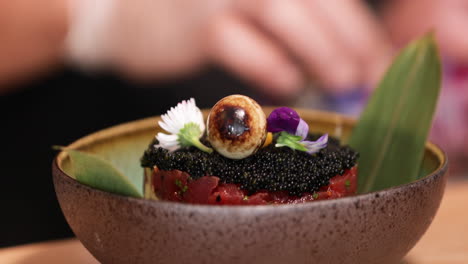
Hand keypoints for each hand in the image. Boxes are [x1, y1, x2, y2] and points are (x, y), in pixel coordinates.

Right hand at [68, 0, 391, 97]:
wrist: (129, 15)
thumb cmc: (202, 12)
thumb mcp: (250, 4)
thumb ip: (297, 20)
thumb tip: (350, 58)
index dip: (361, 29)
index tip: (381, 62)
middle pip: (317, 0)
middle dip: (352, 41)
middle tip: (369, 77)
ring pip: (285, 14)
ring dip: (321, 52)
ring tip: (342, 82)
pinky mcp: (198, 23)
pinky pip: (245, 46)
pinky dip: (272, 68)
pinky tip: (286, 85)